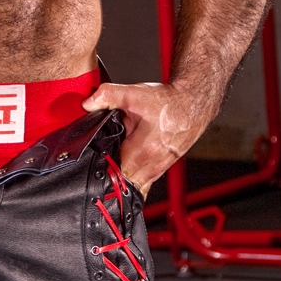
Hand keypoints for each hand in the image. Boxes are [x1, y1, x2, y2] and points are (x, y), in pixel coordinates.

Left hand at [82, 81, 208, 197]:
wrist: (192, 103)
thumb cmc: (167, 102)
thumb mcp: (134, 93)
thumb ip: (108, 96)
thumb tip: (87, 103)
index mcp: (142, 152)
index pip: (115, 176)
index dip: (100, 174)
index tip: (89, 169)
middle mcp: (152, 166)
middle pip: (123, 186)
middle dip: (108, 181)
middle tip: (97, 169)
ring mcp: (158, 169)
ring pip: (135, 187)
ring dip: (121, 181)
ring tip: (110, 170)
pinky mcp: (161, 168)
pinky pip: (144, 182)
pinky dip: (133, 179)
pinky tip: (125, 168)